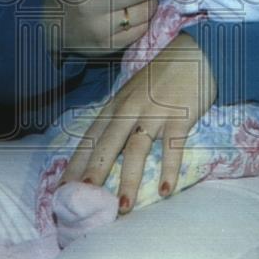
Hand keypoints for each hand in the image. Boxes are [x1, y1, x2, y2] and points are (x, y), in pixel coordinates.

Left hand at [60, 32, 215, 212]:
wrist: (196, 52)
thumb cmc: (162, 76)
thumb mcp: (133, 93)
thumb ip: (119, 117)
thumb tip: (103, 150)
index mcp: (116, 105)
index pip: (90, 138)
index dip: (75, 163)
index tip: (62, 188)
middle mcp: (131, 109)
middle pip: (107, 144)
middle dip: (93, 172)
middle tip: (81, 200)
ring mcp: (155, 112)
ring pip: (137, 149)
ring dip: (130, 179)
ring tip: (123, 206)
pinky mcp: (180, 116)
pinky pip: (172, 147)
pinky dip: (168, 169)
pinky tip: (165, 191)